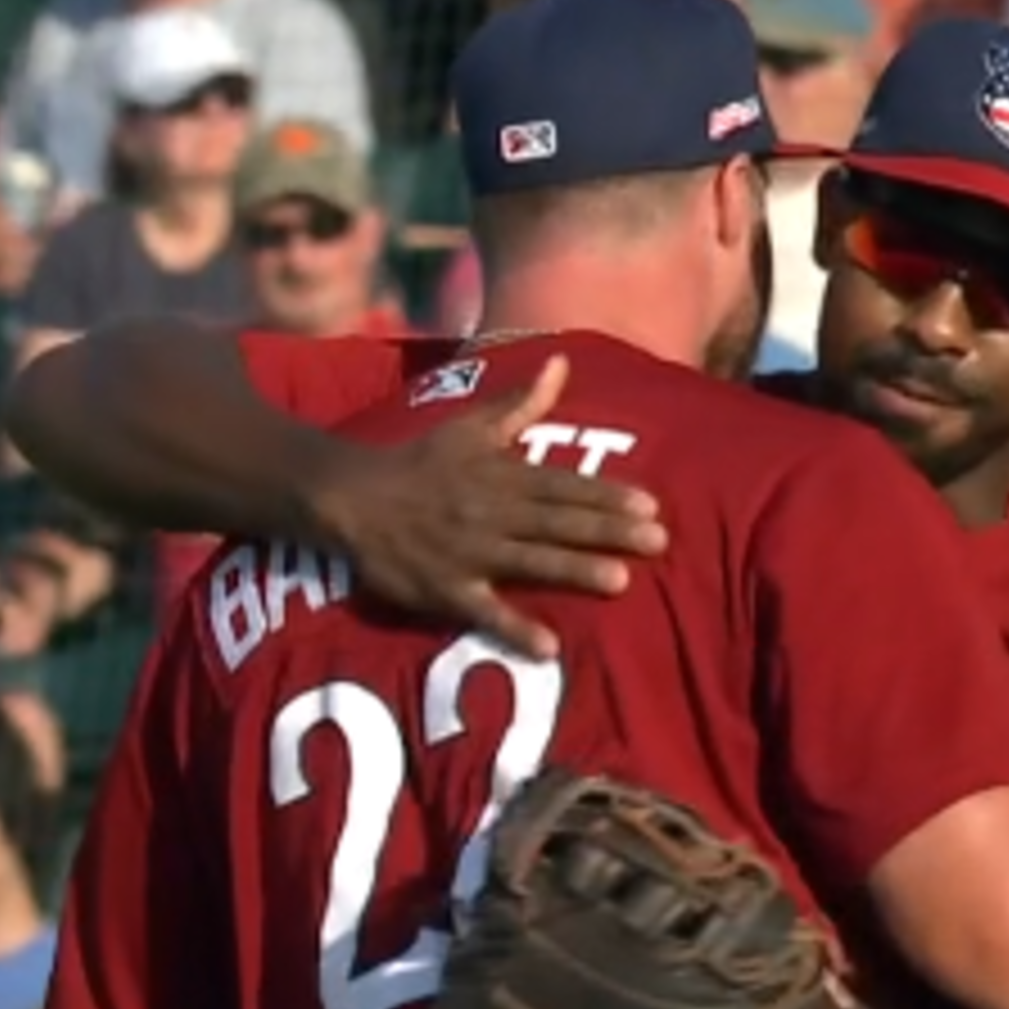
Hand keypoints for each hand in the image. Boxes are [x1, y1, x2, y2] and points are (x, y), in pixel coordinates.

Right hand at [310, 354, 668, 658]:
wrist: (349, 497)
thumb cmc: (417, 463)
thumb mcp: (470, 427)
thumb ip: (522, 402)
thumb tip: (562, 362)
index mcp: (501, 475)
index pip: (563, 484)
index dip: (607, 494)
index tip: (652, 505)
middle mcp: (492, 512)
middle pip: (558, 521)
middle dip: (608, 530)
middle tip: (659, 541)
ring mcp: (470, 552)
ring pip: (530, 561)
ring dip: (574, 569)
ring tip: (620, 581)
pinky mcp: (445, 589)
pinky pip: (483, 611)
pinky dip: (513, 628)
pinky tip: (548, 646)